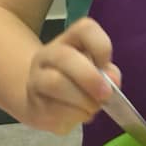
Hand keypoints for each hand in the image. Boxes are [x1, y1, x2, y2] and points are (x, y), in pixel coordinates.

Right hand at [24, 17, 120, 133]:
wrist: (43, 101)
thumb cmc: (79, 82)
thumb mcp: (98, 71)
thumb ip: (109, 73)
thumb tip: (112, 83)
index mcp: (70, 40)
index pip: (85, 29)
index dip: (101, 47)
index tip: (106, 65)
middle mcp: (48, 55)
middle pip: (65, 57)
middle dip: (90, 78)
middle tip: (105, 95)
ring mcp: (36, 80)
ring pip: (56, 84)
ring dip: (82, 100)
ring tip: (92, 108)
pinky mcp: (33, 105)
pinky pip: (54, 110)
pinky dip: (74, 117)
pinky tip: (79, 115)